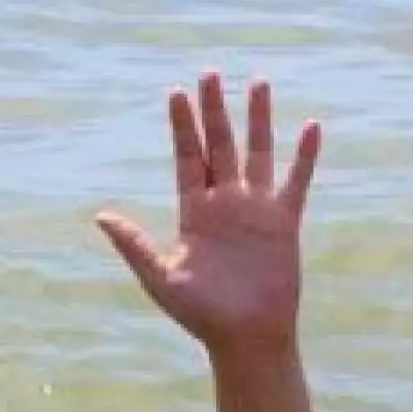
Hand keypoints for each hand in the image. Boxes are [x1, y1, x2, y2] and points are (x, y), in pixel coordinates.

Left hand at [95, 70, 320, 354]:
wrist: (244, 338)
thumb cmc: (200, 314)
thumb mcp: (160, 277)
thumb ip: (134, 244)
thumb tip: (101, 216)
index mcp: (194, 213)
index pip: (187, 158)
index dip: (182, 126)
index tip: (176, 93)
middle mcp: (224, 205)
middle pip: (218, 145)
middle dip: (213, 110)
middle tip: (209, 73)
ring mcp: (255, 211)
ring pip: (257, 153)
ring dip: (257, 120)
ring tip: (257, 82)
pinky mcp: (283, 224)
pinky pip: (296, 182)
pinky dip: (304, 156)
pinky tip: (311, 127)